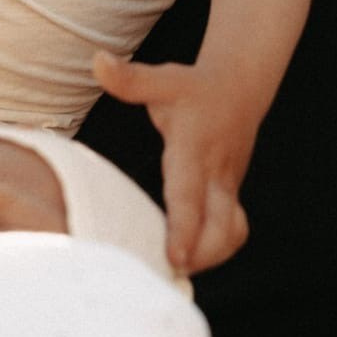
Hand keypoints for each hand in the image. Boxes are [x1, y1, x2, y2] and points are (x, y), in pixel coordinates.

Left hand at [93, 53, 255, 272]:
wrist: (239, 86)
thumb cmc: (193, 87)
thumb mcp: (162, 78)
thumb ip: (129, 78)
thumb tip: (97, 61)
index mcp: (195, 151)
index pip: (189, 197)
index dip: (183, 230)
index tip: (175, 259)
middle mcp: (216, 175)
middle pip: (221, 229)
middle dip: (201, 257)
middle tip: (167, 275)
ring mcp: (228, 187)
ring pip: (233, 234)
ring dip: (210, 257)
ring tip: (174, 272)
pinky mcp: (231, 195)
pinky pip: (232, 231)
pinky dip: (216, 250)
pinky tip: (190, 258)